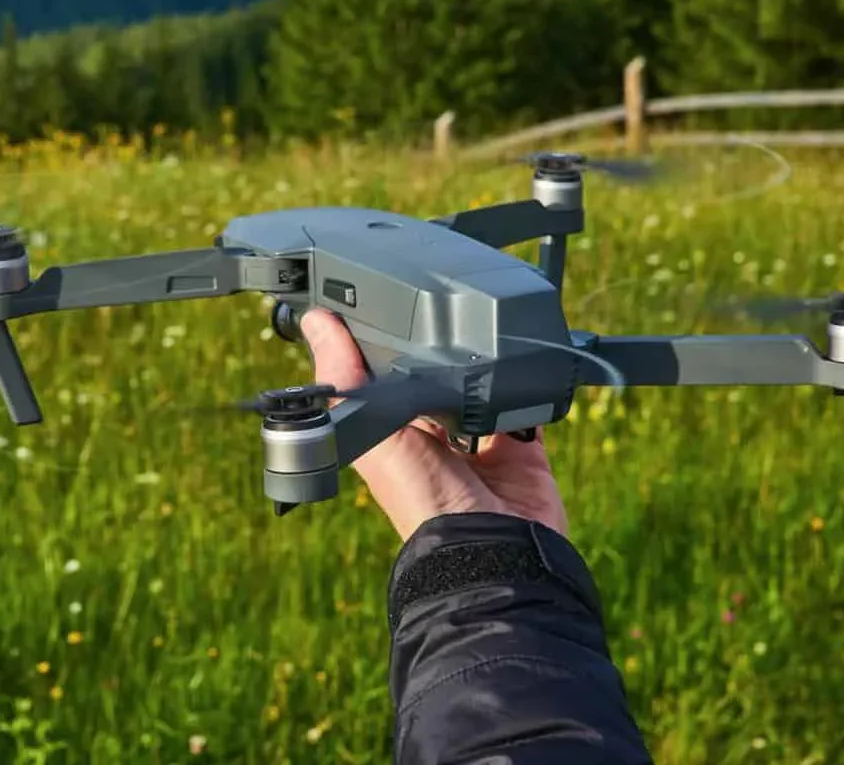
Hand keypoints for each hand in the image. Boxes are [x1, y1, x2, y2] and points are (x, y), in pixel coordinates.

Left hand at [301, 308, 570, 542]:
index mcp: (394, 434)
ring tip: (483, 328)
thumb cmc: (423, 501)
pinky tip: (521, 363)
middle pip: (438, 379)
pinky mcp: (522, 446)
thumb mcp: (375, 436)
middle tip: (441, 301)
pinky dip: (528, 386)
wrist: (494, 547)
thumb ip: (348, 382)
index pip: (385, 377)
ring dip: (485, 364)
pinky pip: (528, 404)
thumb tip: (315, 323)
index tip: (382, 297)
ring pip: (483, 385)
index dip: (383, 344)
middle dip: (440, 350)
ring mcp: (482, 441)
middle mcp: (436, 437)